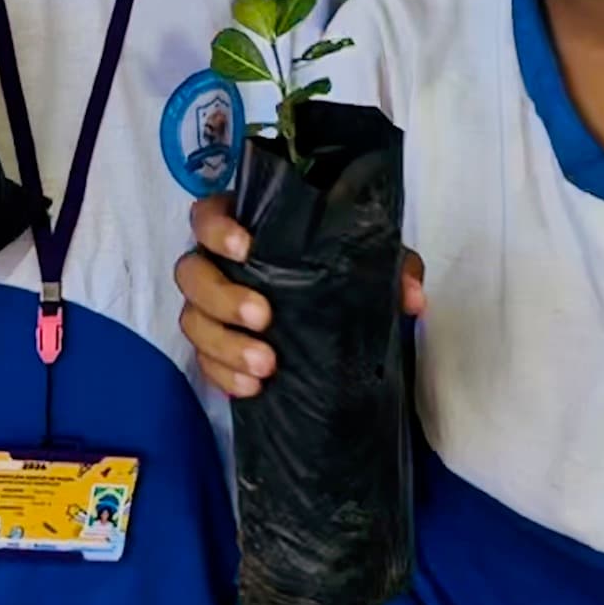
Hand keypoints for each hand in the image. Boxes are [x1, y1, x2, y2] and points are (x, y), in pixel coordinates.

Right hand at [176, 195, 425, 396]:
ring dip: (224, 344)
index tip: (245, 247)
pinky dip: (223, 375)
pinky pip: (203, 361)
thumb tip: (411, 298)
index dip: (217, 229)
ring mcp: (209, 308)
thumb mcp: (369, 261)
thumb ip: (392, 267)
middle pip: (192, 273)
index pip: (208, 216)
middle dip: (223, 297)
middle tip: (264, 317)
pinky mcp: (213, 347)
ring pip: (192, 320)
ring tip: (265, 365)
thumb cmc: (336, 271)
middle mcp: (216, 265)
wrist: (330, 313)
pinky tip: (251, 388)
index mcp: (243, 229)